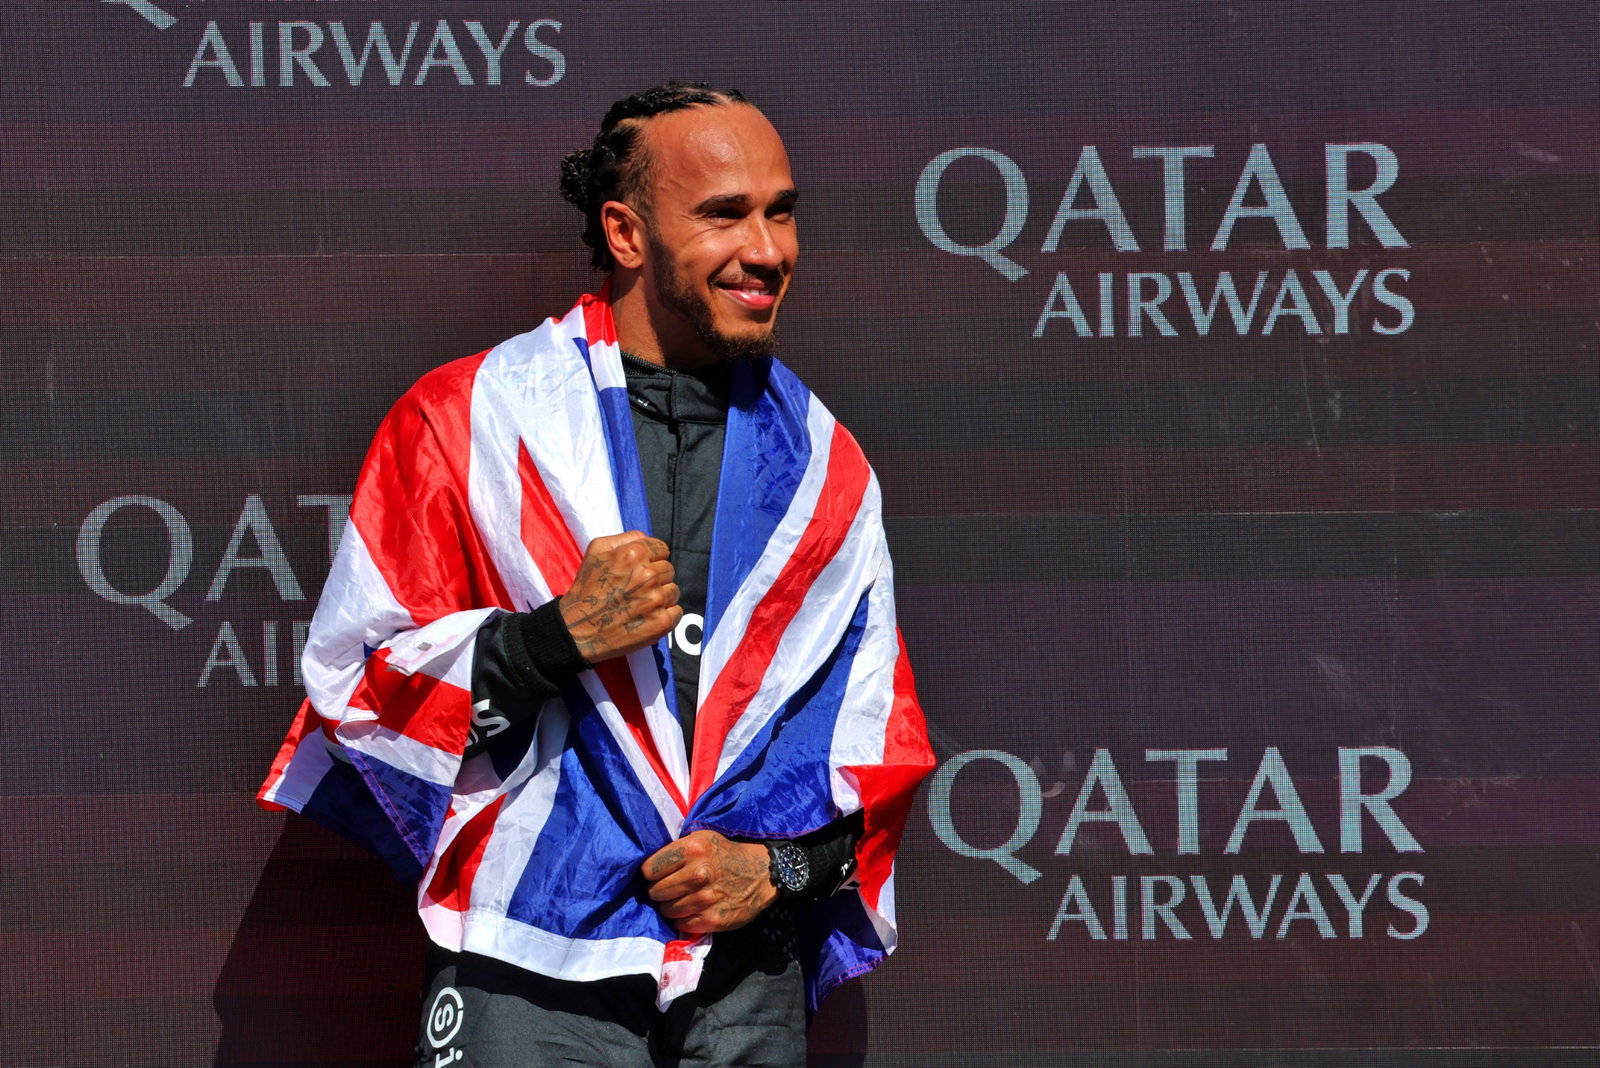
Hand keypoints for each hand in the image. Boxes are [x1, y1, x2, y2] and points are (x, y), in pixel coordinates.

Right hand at [559, 532, 680, 662]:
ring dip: (661, 596)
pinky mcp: (661, 622)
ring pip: (674, 590)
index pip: (662, 549)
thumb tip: (647, 539)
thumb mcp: (597, 550)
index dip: (651, 559)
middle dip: (656, 577)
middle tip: (636, 589)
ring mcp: (656, 600)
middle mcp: (648, 575)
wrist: (579, 628)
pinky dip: (666, 615)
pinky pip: (677, 612)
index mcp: (634, 554)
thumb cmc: (587, 588)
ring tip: (640, 604)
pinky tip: (647, 617)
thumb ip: (625, 538)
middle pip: (669, 569)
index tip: (640, 570)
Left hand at [640, 830, 777, 934]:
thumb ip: (676, 850)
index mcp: (694, 849)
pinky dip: (682, 919)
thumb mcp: (702, 839)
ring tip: (680, 899)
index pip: (650, 869)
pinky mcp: (713, 919)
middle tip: (669, 888)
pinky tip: (691, 910)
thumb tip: (647, 867)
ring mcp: (706, 899)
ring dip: (669, 906)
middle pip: (655, 891)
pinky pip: (682, 924)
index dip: (651, 873)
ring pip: (667, 910)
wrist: (762, 873)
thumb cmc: (725, 854)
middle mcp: (699, 873)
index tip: (658, 874)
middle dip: (658, 891)